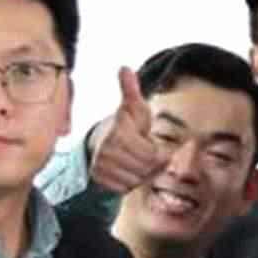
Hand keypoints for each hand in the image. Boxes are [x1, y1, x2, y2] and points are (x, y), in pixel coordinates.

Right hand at [87, 67, 172, 196]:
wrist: (101, 142)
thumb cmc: (126, 125)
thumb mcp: (133, 107)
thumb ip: (131, 90)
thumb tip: (124, 68)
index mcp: (118, 131)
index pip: (152, 155)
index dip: (158, 152)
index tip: (152, 143)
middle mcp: (106, 150)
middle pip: (146, 168)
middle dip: (151, 164)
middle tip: (146, 153)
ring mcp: (101, 166)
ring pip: (136, 181)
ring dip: (141, 174)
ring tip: (136, 161)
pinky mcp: (99, 180)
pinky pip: (125, 189)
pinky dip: (130, 183)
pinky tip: (128, 171)